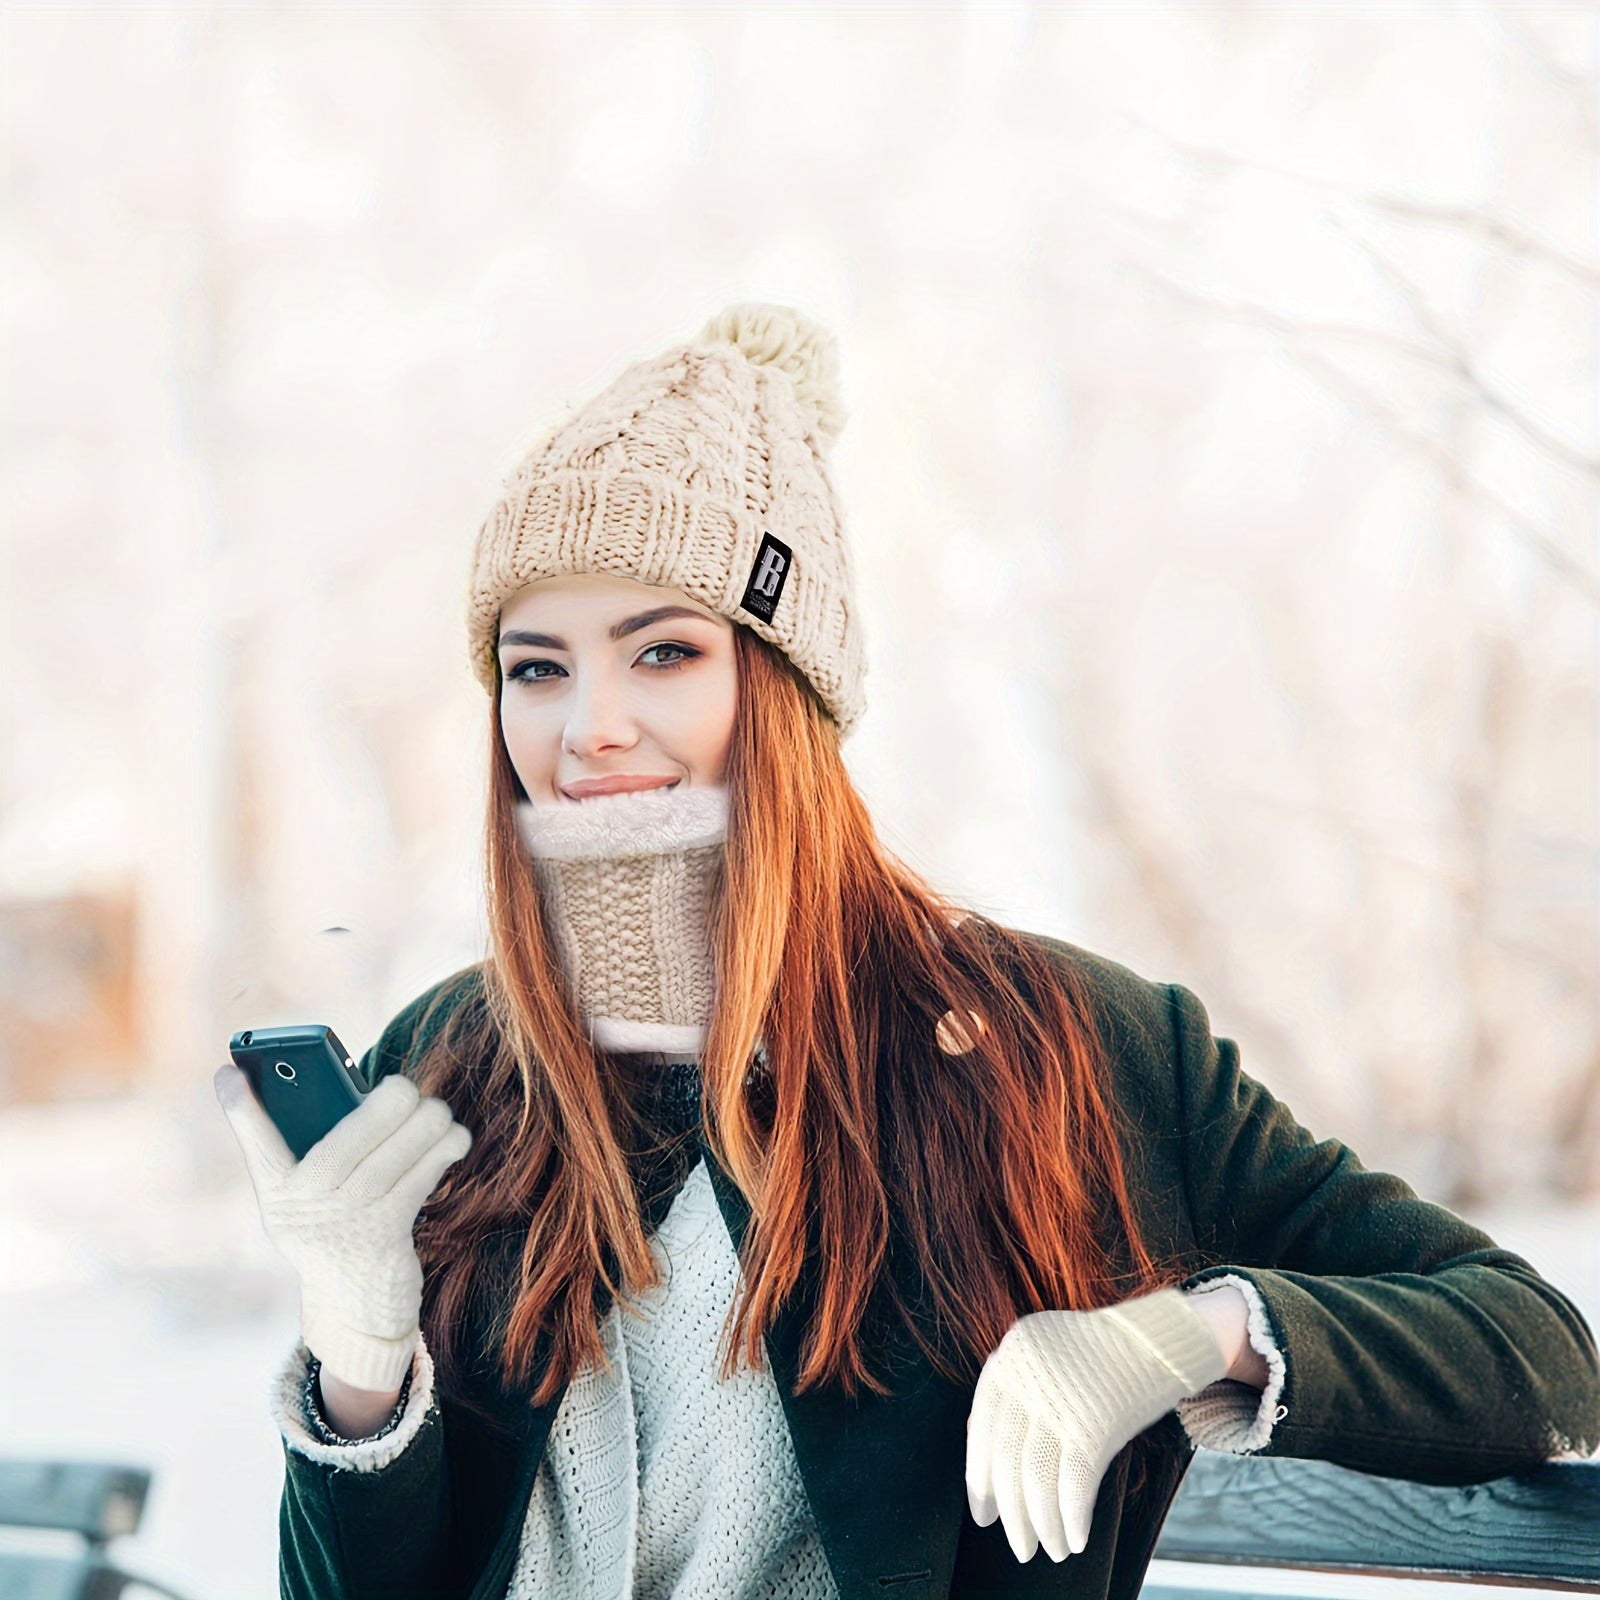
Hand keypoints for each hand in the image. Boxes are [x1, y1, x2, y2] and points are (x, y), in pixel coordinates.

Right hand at [214, 1062, 472, 1390]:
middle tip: (403, 1087)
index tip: (227, 1072)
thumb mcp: (314, 1201)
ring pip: (392, 1154)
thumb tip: (371, 1093)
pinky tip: (453, 1137)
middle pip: (347, 1139)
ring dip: (424, 1123)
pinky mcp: (384, 1236)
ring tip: (437, 1110)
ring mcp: (344, 1224)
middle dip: (385, 1103)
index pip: (256, 1145)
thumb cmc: (340, 1232)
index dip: (242, 1109)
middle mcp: (303, 1210)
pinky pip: (418, 1177)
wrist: (356, 1311)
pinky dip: (441, 1150)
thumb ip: (323, 1151)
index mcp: (278, 1194)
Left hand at [964, 1286, 1226, 1562]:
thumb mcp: (1046, 1354)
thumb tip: (984, 1459)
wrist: (1162, 1338)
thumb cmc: (1102, 1354)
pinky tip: (1076, 1539)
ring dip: (1043, 1526)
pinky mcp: (1093, 1424)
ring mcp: (1059, 1399)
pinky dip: (1072, 1519)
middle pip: (1007, 1458)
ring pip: (1037, 1479)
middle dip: (1011, 1513)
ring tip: (1052, 1551)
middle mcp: (1028, 1374)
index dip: (979, 1476)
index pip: (981, 1425)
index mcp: (1011, 1353)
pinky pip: (1072, 1486)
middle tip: (1019, 1548)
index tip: (983, 1514)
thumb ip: (1015, 1392)